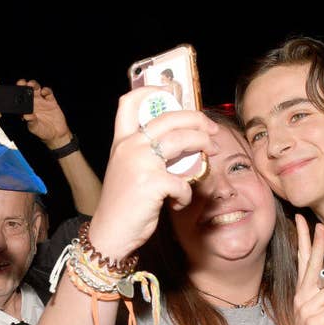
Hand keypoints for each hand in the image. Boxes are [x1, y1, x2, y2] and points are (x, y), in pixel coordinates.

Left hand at [15, 79, 71, 148]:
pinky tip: (44, 92)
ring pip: (36, 89)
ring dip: (34, 85)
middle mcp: (33, 103)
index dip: (16, 93)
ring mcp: (42, 101)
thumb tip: (25, 114)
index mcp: (26, 109)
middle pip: (27, 91)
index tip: (15, 90)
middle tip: (22, 83)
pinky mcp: (51, 101)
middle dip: (24, 85)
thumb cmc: (42, 132)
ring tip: (32, 85)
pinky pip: (48, 93)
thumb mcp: (35, 127)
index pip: (19, 99)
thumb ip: (31, 120)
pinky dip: (46, 90)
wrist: (56, 134)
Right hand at [87, 87, 219, 259]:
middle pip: (170, 118)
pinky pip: (183, 181)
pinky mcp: (153, 182)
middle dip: (197, 120)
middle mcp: (130, 146)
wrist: (110, 233)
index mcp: (122, 141)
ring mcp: (141, 163)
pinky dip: (187, 192)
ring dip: (203, 144)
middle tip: (212, 130)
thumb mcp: (127, 170)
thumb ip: (145, 152)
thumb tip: (182, 141)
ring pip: (182, 140)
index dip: (151, 91)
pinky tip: (179, 201)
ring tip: (213, 152)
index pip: (129, 102)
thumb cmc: (123, 204)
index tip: (172, 93)